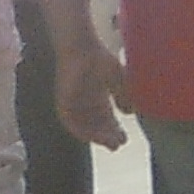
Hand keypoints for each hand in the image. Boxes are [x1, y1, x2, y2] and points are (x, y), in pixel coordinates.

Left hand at [56, 36, 127, 151]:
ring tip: (108, 142)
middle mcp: (84, 103)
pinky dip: (80, 129)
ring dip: (95, 136)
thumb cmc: (99, 59)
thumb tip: (130, 112)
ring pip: (83, 126)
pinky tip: (90, 136)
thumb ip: (123, 96)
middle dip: (106, 136)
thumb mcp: (117, 80)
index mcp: (97, 98)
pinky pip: (69, 120)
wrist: (81, 48)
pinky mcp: (63, 101)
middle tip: (118, 144)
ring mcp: (73, 103)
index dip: (114, 130)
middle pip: (95, 125)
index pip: (105, 119)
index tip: (124, 139)